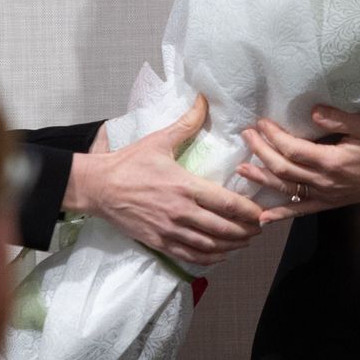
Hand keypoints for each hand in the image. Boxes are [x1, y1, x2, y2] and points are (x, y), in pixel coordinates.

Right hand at [64, 96, 262, 268]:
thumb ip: (186, 124)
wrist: (98, 187)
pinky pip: (190, 256)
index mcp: (184, 186)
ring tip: (245, 241)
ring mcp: (170, 230)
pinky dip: (210, 258)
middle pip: (224, 228)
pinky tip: (220, 255)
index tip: (261, 212)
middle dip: (247, 231)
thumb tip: (203, 101)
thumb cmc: (128, 164)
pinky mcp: (159, 242)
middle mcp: (180, 212)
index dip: (249, 211)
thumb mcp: (158, 141)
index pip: (226, 203)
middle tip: (260, 228)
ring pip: (210, 246)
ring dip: (232, 246)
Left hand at [240, 106, 359, 223]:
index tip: (261, 123)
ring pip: (286, 189)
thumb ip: (340, 119)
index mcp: (332, 161)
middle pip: (283, 168)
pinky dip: (280, 215)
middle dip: (261, 151)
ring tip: (242, 169)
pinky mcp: (329, 204)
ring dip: (262, 178)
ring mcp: (325, 195)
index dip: (273, 137)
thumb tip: (313, 111)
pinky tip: (262, 219)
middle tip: (246, 135)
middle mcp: (324, 181)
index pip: (293, 149)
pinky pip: (301, 211)